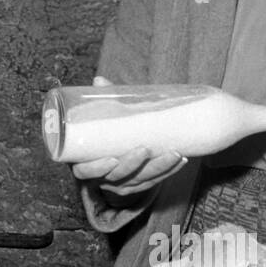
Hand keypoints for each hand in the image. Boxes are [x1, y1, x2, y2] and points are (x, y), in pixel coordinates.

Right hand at [70, 75, 186, 199]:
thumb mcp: (97, 120)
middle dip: (133, 165)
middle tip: (145, 149)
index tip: (112, 159)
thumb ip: (100, 103)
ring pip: (140, 181)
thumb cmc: (99, 134)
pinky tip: (181, 160)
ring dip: (158, 168)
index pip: (85, 172)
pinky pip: (154, 181)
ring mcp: (121, 185)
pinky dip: (168, 171)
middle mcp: (102, 178)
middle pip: (118, 177)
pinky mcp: (138, 185)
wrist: (108, 153)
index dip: (98, 169)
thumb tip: (99, 81)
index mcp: (84, 164)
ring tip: (174, 153)